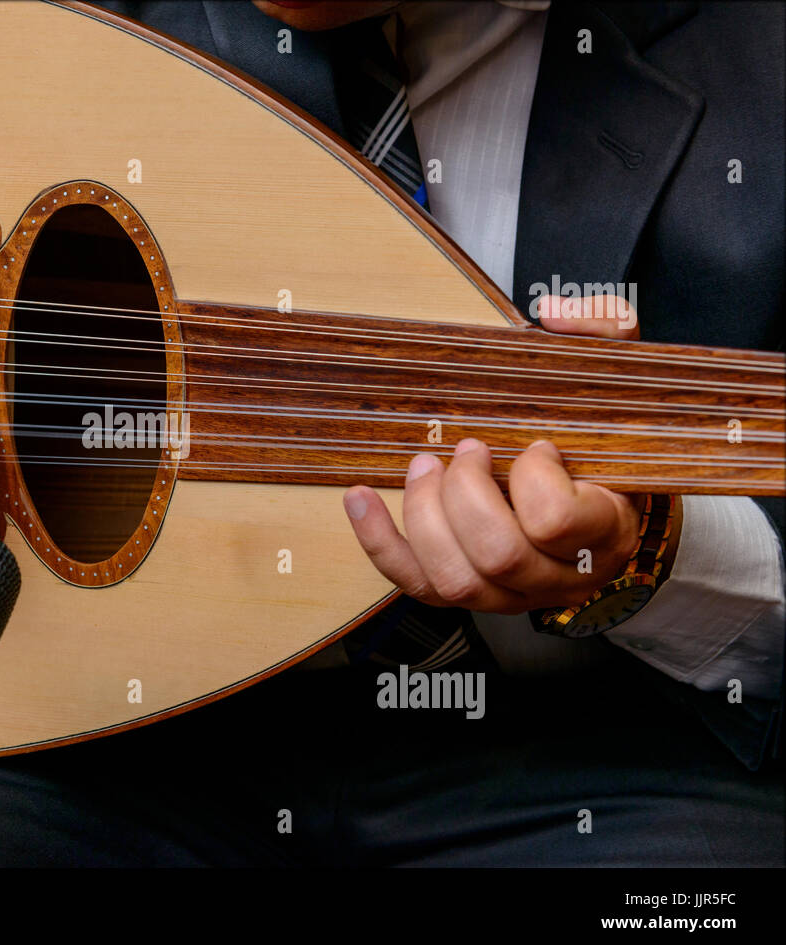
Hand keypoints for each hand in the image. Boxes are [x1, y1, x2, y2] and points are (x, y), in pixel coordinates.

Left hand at [341, 293, 643, 613]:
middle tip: (465, 450)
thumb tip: (556, 313)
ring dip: (425, 514)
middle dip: (465, 493)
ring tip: (423, 466)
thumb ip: (602, 336)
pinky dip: (379, 541)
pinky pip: (414, 584)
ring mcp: (510, 594)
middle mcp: (557, 575)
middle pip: (497, 552)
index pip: (556, 522)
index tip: (538, 445)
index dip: (534, 478)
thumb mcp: (620, 385)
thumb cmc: (603, 452)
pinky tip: (361, 498)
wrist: (603, 521)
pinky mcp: (465, 594)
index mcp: (602, 530)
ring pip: (456, 578)